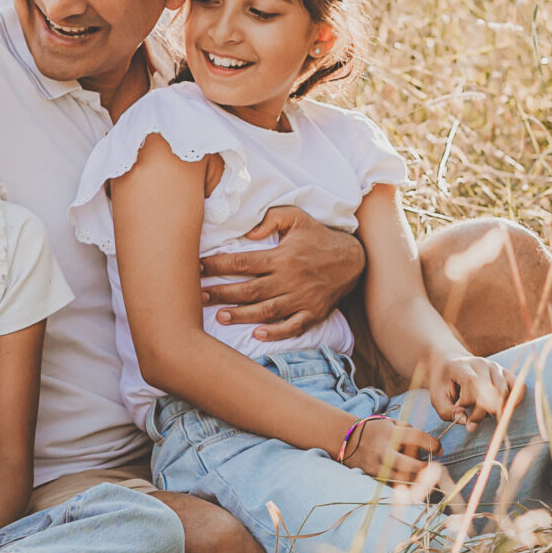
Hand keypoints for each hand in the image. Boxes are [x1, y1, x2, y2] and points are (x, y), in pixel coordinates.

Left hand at [199, 206, 365, 341]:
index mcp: (282, 256)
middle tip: (198, 297)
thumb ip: (271, 219)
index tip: (197, 267)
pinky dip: (276, 333)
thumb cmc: (318, 236)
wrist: (353, 258)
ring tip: (220, 317)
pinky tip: (257, 335)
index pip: (242, 262)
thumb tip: (247, 233)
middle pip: (248, 289)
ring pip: (266, 310)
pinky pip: (293, 326)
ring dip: (241, 315)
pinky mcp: (314, 312)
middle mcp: (290, 279)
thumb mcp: (297, 217)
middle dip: (221, 293)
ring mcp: (302, 298)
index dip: (217, 265)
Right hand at [343, 414, 440, 487]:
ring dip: (416, 479)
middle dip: (425, 468)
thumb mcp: (390, 423)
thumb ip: (409, 431)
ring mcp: (377, 465)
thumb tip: (430, 445)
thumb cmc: (373, 429)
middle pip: (410, 464)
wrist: (345, 438)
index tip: (440, 450)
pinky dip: (404, 485)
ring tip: (423, 477)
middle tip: (432, 468)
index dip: (434, 444)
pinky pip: (393, 484)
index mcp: (390, 433)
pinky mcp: (372, 475)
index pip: (418, 438)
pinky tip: (410, 482)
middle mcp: (383, 450)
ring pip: (402, 479)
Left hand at [428, 352, 517, 429]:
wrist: (450, 363)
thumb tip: (464, 420)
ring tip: (480, 414)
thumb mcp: (437, 397)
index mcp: (462, 366)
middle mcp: (482, 364)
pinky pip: (519, 388)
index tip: (459, 409)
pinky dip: (513, 402)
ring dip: (493, 410)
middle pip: (490, 391)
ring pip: (504, 393)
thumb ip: (447, 412)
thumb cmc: (444, 382)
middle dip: (480, 413)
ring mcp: (496, 367)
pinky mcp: (506, 373)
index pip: (471, 383)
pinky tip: (500, 409)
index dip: (467, 401)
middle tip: (470, 422)